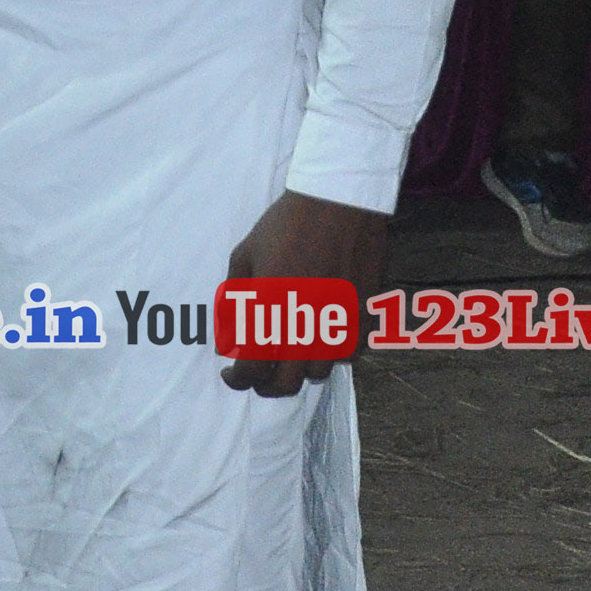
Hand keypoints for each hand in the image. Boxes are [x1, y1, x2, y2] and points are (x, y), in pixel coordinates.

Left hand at [222, 190, 385, 394]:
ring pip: (319, 373)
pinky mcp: (362, 317)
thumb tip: (228, 337)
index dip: (238, 379)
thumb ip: (233, 300)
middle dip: (265, 386)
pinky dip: (330, 357)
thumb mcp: (244, 256)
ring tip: (286, 358)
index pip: (253, 369)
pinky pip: (346, 355)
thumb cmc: (284, 226)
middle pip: (286, 383)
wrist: (338, 205)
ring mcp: (337, 325)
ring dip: (298, 371)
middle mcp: (305, 326)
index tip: (231, 374)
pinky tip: (318, 341)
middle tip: (256, 376)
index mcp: (271, 313)